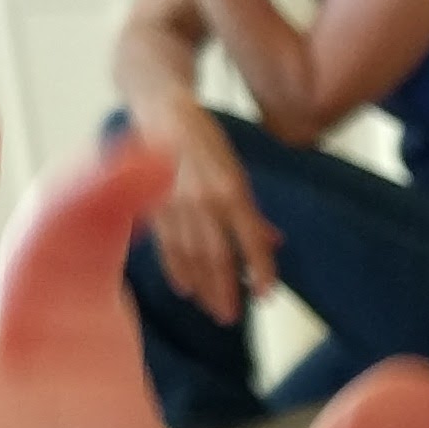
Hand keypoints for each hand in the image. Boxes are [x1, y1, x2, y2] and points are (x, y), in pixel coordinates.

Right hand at [145, 102, 280, 323]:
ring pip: (190, 257)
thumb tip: (274, 242)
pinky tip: (185, 289)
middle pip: (218, 257)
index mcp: (232, 189)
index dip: (260, 269)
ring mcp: (176, 205)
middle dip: (225, 291)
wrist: (163, 110)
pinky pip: (166, 246)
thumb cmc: (206, 141)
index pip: (251, 240)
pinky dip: (176, 270)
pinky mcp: (154, 206)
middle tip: (232, 317)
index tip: (266, 295)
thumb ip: (251, 211)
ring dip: (202, 288)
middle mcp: (205, 200)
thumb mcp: (236, 171)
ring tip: (212, 309)